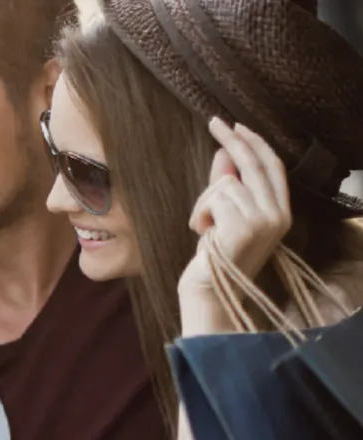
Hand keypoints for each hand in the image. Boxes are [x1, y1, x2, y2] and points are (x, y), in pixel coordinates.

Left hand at [177, 118, 291, 332]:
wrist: (210, 290)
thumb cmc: (215, 253)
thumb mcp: (223, 215)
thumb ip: (227, 185)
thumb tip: (225, 153)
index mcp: (280, 213)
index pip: (272, 168)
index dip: (256, 144)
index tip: (237, 126)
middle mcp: (278, 215)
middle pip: (254, 164)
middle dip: (233, 140)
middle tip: (214, 121)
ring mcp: (264, 221)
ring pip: (225, 182)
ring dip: (204, 202)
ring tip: (205, 227)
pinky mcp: (244, 226)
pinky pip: (214, 197)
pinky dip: (200, 212)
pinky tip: (204, 233)